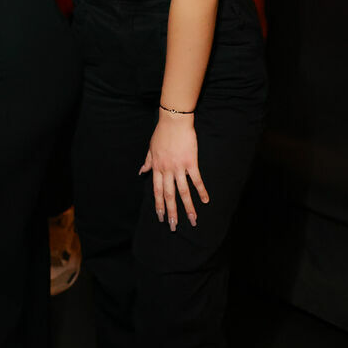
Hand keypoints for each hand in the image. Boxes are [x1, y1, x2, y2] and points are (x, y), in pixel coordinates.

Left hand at [140, 112, 207, 230]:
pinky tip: (206, 201)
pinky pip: (196, 179)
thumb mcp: (150, 148)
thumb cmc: (161, 133)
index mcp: (157, 167)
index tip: (161, 218)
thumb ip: (147, 162)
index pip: (157, 191)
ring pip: (183, 191)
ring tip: (193, 220)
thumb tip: (141, 172)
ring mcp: (179, 167)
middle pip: (169, 195)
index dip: (159, 205)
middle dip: (172, 212)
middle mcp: (166, 170)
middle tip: (174, 227)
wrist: (173, 120)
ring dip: (188, 207)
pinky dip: (201, 191)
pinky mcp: (191, 162)